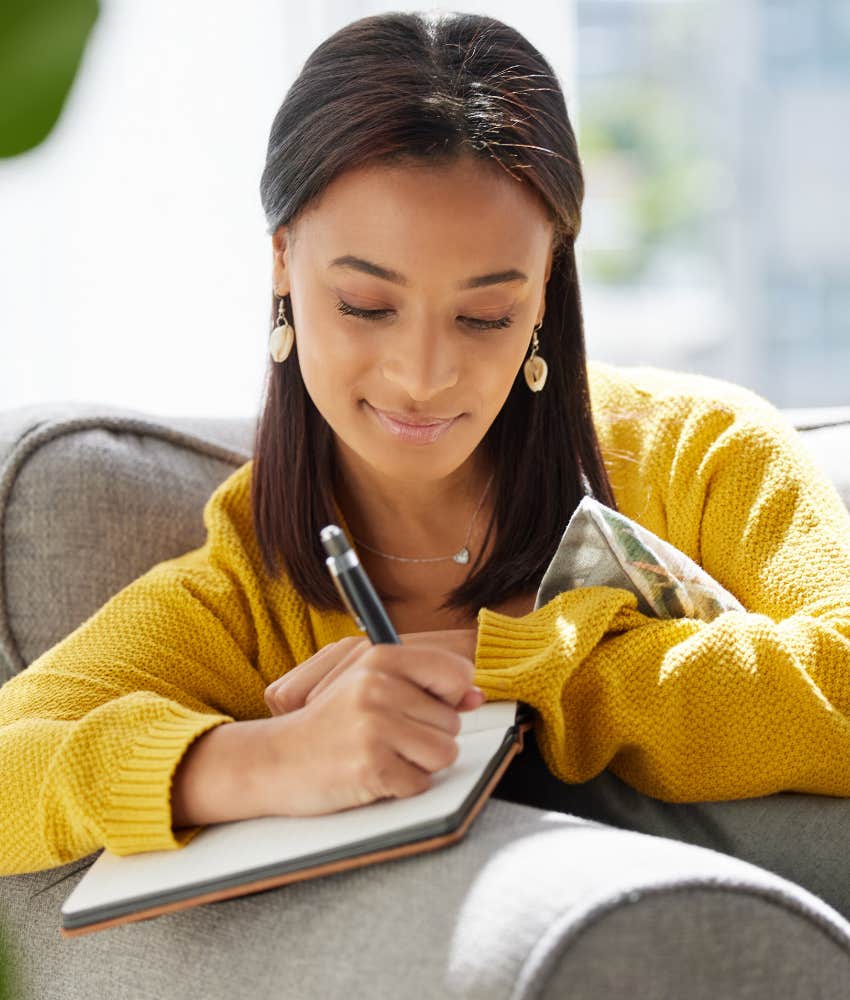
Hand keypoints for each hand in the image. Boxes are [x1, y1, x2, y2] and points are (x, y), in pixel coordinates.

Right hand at [259, 637, 480, 814]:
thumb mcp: (370, 687)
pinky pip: (420, 783)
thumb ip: (424, 686)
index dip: (453, 696)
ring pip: (444, 753)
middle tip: (386, 737)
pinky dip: (401, 786)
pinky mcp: (371, 765)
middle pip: (453, 721)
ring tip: (382, 755)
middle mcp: (377, 686)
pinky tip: (372, 774)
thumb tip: (476, 696)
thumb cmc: (329, 725)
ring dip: (419, 764)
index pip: (456, 672)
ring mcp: (374, 726)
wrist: (274, 760)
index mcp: (379, 657)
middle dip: (428, 737)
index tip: (428, 705)